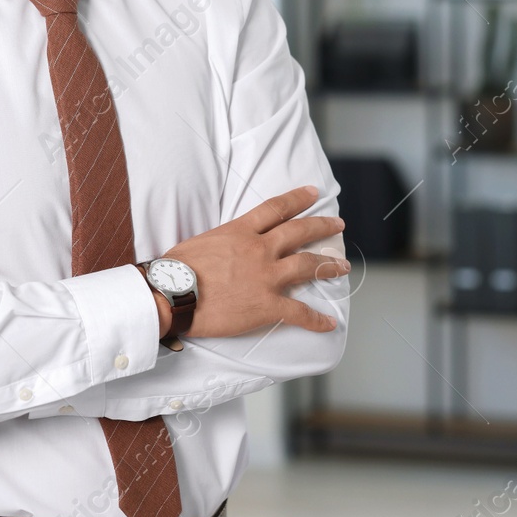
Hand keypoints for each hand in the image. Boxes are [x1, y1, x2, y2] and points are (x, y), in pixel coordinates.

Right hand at [161, 185, 348, 338]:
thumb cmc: (177, 269)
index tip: (313, 193)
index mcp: (241, 231)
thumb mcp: (202, 241)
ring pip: (307, 266)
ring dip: (328, 266)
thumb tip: (226, 246)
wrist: (172, 295)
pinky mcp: (267, 305)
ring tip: (343, 266)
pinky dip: (316, 319)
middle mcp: (259, 250)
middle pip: (299, 232)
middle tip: (338, 224)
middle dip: (322, 226)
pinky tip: (329, 323)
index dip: (298, 199)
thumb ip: (223, 240)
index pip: (276, 208)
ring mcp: (266, 277)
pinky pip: (299, 312)